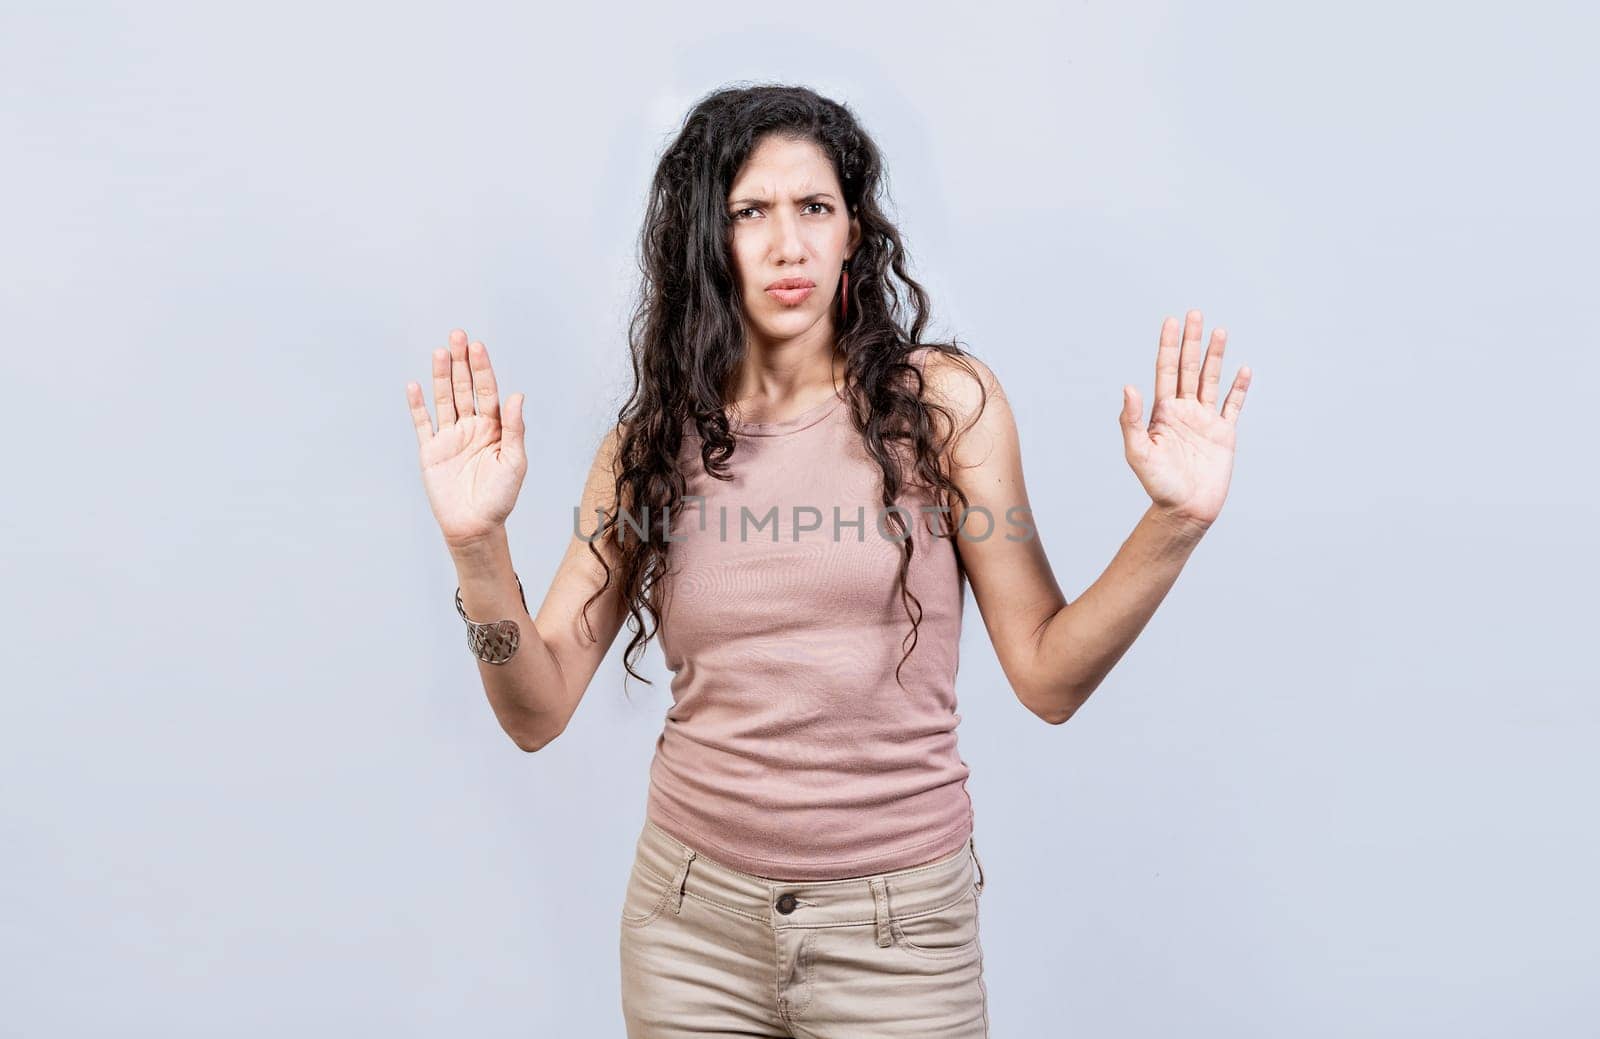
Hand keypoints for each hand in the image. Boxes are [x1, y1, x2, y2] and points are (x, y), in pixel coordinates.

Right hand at [405, 329, 528, 547]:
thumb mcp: (514, 461)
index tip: (478, 347)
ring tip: (440, 352)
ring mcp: (450, 438)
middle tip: (458, 336)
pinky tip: (415, 386)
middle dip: (462, 362)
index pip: (487, 391)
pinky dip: (418, 405)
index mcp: (494, 428)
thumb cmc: (500, 498)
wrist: (475, 526)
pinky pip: (423, 423)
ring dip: (441, 376)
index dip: (482, 369)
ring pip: (444, 400)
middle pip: (464, 388)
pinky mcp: (431, 451)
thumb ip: (514, 428)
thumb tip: (516, 395)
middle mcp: (471, 428)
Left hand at [1118, 310, 1251, 529]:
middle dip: (1191, 341)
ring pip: (1211, 380)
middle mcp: (1183, 411)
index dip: (1168, 346)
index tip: (1170, 321)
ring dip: (1215, 356)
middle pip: (1188, 368)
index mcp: (1162, 412)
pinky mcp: (1223, 435)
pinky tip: (1243, 369)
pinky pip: (1233, 406)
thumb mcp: (1138, 452)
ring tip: (1220, 331)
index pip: (1166, 370)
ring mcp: (1204, 421)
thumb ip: (1132, 419)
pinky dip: (1239, 388)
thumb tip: (1129, 386)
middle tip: (1194, 314)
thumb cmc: (1158, 485)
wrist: (1185, 510)